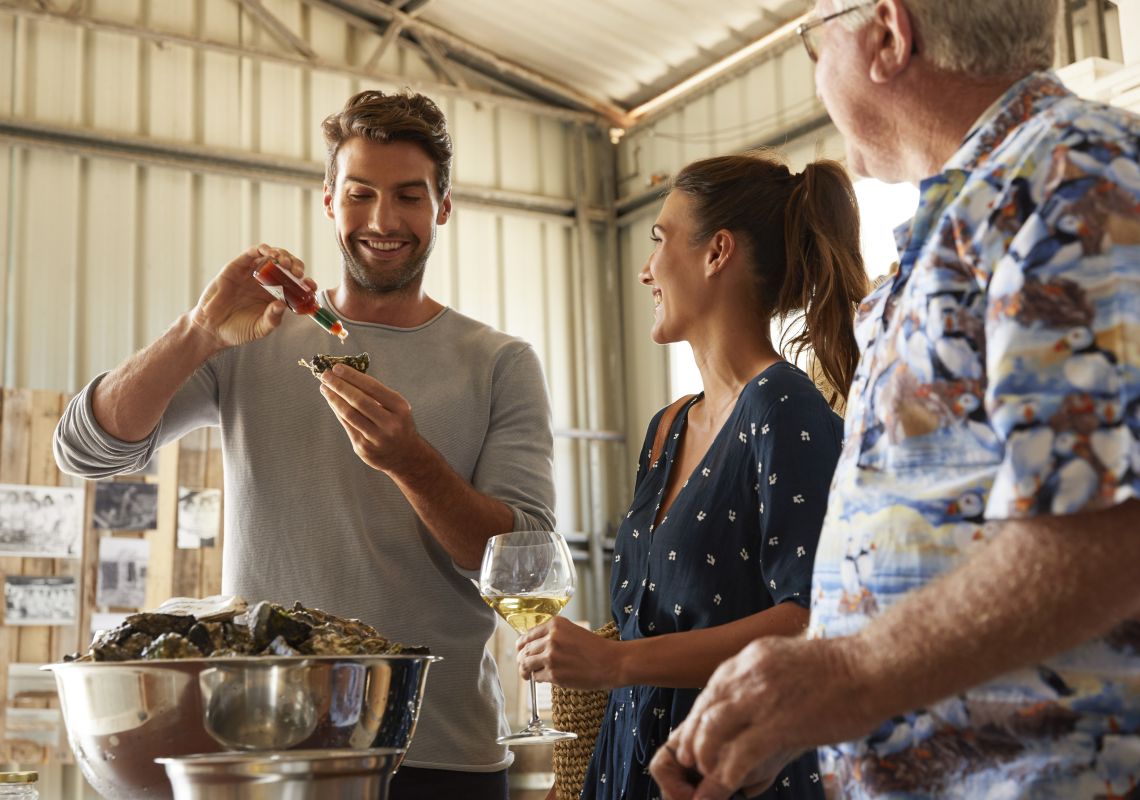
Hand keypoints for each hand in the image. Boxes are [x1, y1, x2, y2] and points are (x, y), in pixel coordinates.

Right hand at [190, 244, 313, 348]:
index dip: (306, 283)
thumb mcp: (260, 328)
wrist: (212, 329)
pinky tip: (270, 253)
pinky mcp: (238, 267)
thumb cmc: (238, 330)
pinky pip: (253, 253)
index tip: (311, 285)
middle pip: (287, 267)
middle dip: (296, 266)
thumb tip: (283, 305)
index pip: (296, 285)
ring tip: (285, 263)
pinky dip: (263, 249)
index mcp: (277, 296)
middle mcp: (267, 282)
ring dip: (282, 255)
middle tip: (297, 272)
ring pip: (272, 256)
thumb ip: (272, 319)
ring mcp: (253, 273)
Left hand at [318, 364, 428, 474]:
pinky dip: (338, 411)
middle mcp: (390, 424)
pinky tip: (332, 401)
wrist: (405, 456)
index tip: (337, 367)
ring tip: (324, 388)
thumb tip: (346, 376)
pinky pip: (347, 425)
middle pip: (359, 401)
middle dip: (340, 386)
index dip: (353, 376)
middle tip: (326, 375)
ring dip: (334, 399)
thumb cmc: (396, 424)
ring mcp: (376, 438)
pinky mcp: (364, 448)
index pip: (373, 388)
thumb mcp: (396, 407)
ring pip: (350, 414)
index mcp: (399, 408)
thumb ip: (375, 394)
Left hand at [516, 616, 621, 689]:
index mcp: (555, 624)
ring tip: (527, 675)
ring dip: (525, 671)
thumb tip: (534, 645)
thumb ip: (554, 635)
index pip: (527, 635)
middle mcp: (551, 638)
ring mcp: (551, 656)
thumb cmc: (595, 649)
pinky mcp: (554, 674)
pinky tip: (542, 679)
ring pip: (526, 664)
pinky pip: (536, 677)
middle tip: (522, 665)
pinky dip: (537, 679)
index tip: (519, 650)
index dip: (521, 645)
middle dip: (521, 659)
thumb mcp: (573, 632)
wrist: (611, 663)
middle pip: (524, 650)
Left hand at [651, 636, 870, 799]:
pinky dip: (729, 770)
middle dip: (694, 737)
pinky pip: (741, 751)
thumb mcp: (791, 660)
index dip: (701, 715)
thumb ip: (768, 677)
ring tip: (708, 773)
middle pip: (705, 708)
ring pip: (713, 729)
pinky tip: (730, 782)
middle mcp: (750, 673)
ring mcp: (763, 697)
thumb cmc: (844, 670)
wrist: (874, 667)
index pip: (712, 688)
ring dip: (705, 754)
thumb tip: (755, 701)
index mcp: (752, 657)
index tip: (698, 735)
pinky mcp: (780, 723)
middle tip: (691, 761)